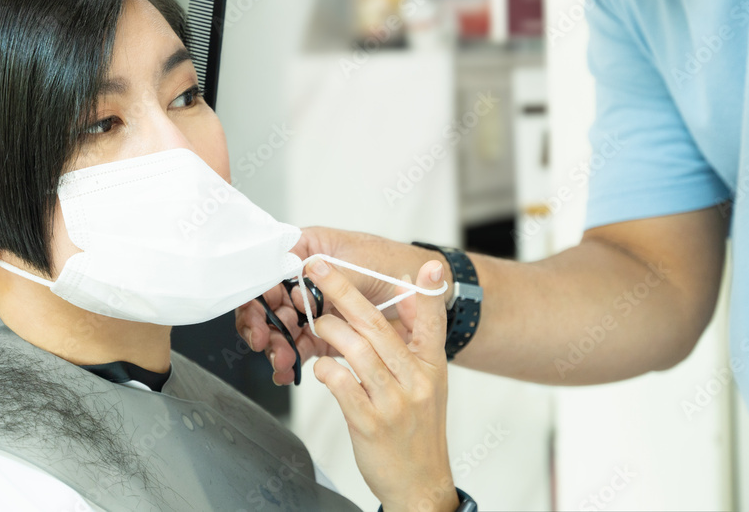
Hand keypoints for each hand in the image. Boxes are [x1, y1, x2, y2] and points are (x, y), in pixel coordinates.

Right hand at [236, 227, 453, 384]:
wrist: (429, 289)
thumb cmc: (395, 265)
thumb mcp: (364, 268)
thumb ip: (334, 280)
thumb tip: (303, 291)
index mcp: (312, 248)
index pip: (273, 267)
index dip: (262, 290)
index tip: (262, 309)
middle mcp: (309, 276)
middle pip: (272, 298)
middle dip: (264, 322)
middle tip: (263, 341)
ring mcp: (315, 304)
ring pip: (283, 325)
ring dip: (277, 344)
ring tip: (280, 362)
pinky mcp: (326, 331)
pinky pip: (302, 344)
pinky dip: (292, 358)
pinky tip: (285, 372)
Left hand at [307, 257, 459, 511]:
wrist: (420, 482)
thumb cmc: (417, 429)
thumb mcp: (428, 382)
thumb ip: (414, 342)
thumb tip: (404, 295)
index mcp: (431, 366)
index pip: (433, 323)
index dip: (430, 294)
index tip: (428, 265)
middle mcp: (416, 381)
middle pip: (378, 326)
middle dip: (344, 292)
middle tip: (320, 269)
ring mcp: (393, 403)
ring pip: (357, 350)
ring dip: (329, 330)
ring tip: (315, 322)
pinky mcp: (369, 423)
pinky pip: (342, 384)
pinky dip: (326, 369)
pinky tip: (321, 366)